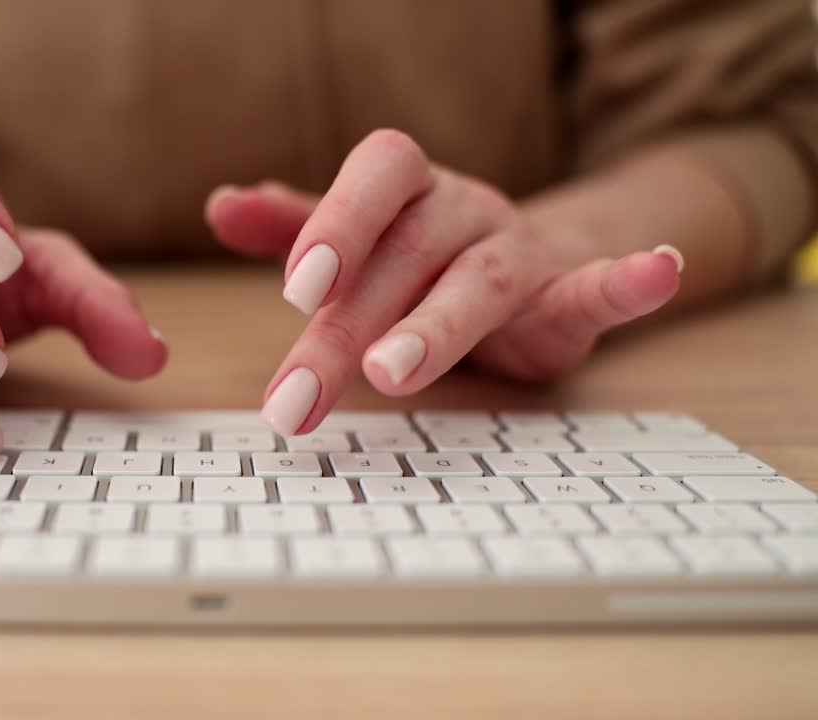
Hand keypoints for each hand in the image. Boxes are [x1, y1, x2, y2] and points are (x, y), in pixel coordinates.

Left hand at [206, 130, 682, 435]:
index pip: (375, 177)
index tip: (298, 288)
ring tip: (394, 371)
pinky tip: (654, 273)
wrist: (524, 265)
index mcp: (406, 191)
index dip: (338, 222)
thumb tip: (222, 205)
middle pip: (405, 253)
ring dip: (439, 323)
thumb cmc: (418, 255)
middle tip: (296, 400)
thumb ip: (294, 224)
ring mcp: (518, 250)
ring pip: (480, 279)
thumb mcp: (356, 240)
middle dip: (347, 326)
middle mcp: (461, 209)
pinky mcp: (567, 295)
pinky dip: (627, 282)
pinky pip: (598, 283)